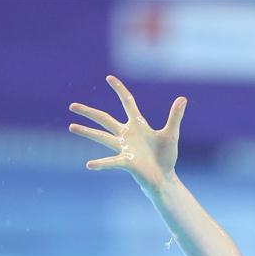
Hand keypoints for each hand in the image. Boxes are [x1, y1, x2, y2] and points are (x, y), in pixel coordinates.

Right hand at [68, 75, 186, 188]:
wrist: (164, 177)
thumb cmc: (166, 156)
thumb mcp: (171, 134)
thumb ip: (175, 117)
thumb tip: (183, 98)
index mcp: (138, 125)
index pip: (127, 102)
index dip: (119, 90)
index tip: (109, 78)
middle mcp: (127, 134)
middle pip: (104, 119)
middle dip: (88, 112)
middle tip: (72, 106)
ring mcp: (124, 148)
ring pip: (101, 137)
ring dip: (86, 132)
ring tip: (71, 127)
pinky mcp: (126, 162)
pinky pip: (111, 162)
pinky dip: (101, 164)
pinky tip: (89, 165)